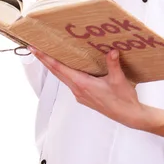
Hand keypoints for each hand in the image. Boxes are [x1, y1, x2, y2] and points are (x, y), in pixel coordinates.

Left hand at [28, 47, 145, 128]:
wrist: (128, 115)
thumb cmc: (123, 99)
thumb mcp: (119, 79)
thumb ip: (113, 64)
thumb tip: (111, 51)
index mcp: (83, 84)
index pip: (59, 68)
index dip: (46, 58)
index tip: (35, 50)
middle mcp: (78, 90)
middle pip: (57, 73)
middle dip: (45, 60)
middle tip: (34, 48)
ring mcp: (80, 94)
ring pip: (63, 78)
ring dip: (54, 67)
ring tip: (48, 56)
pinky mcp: (85, 96)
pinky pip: (70, 82)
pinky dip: (65, 73)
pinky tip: (68, 67)